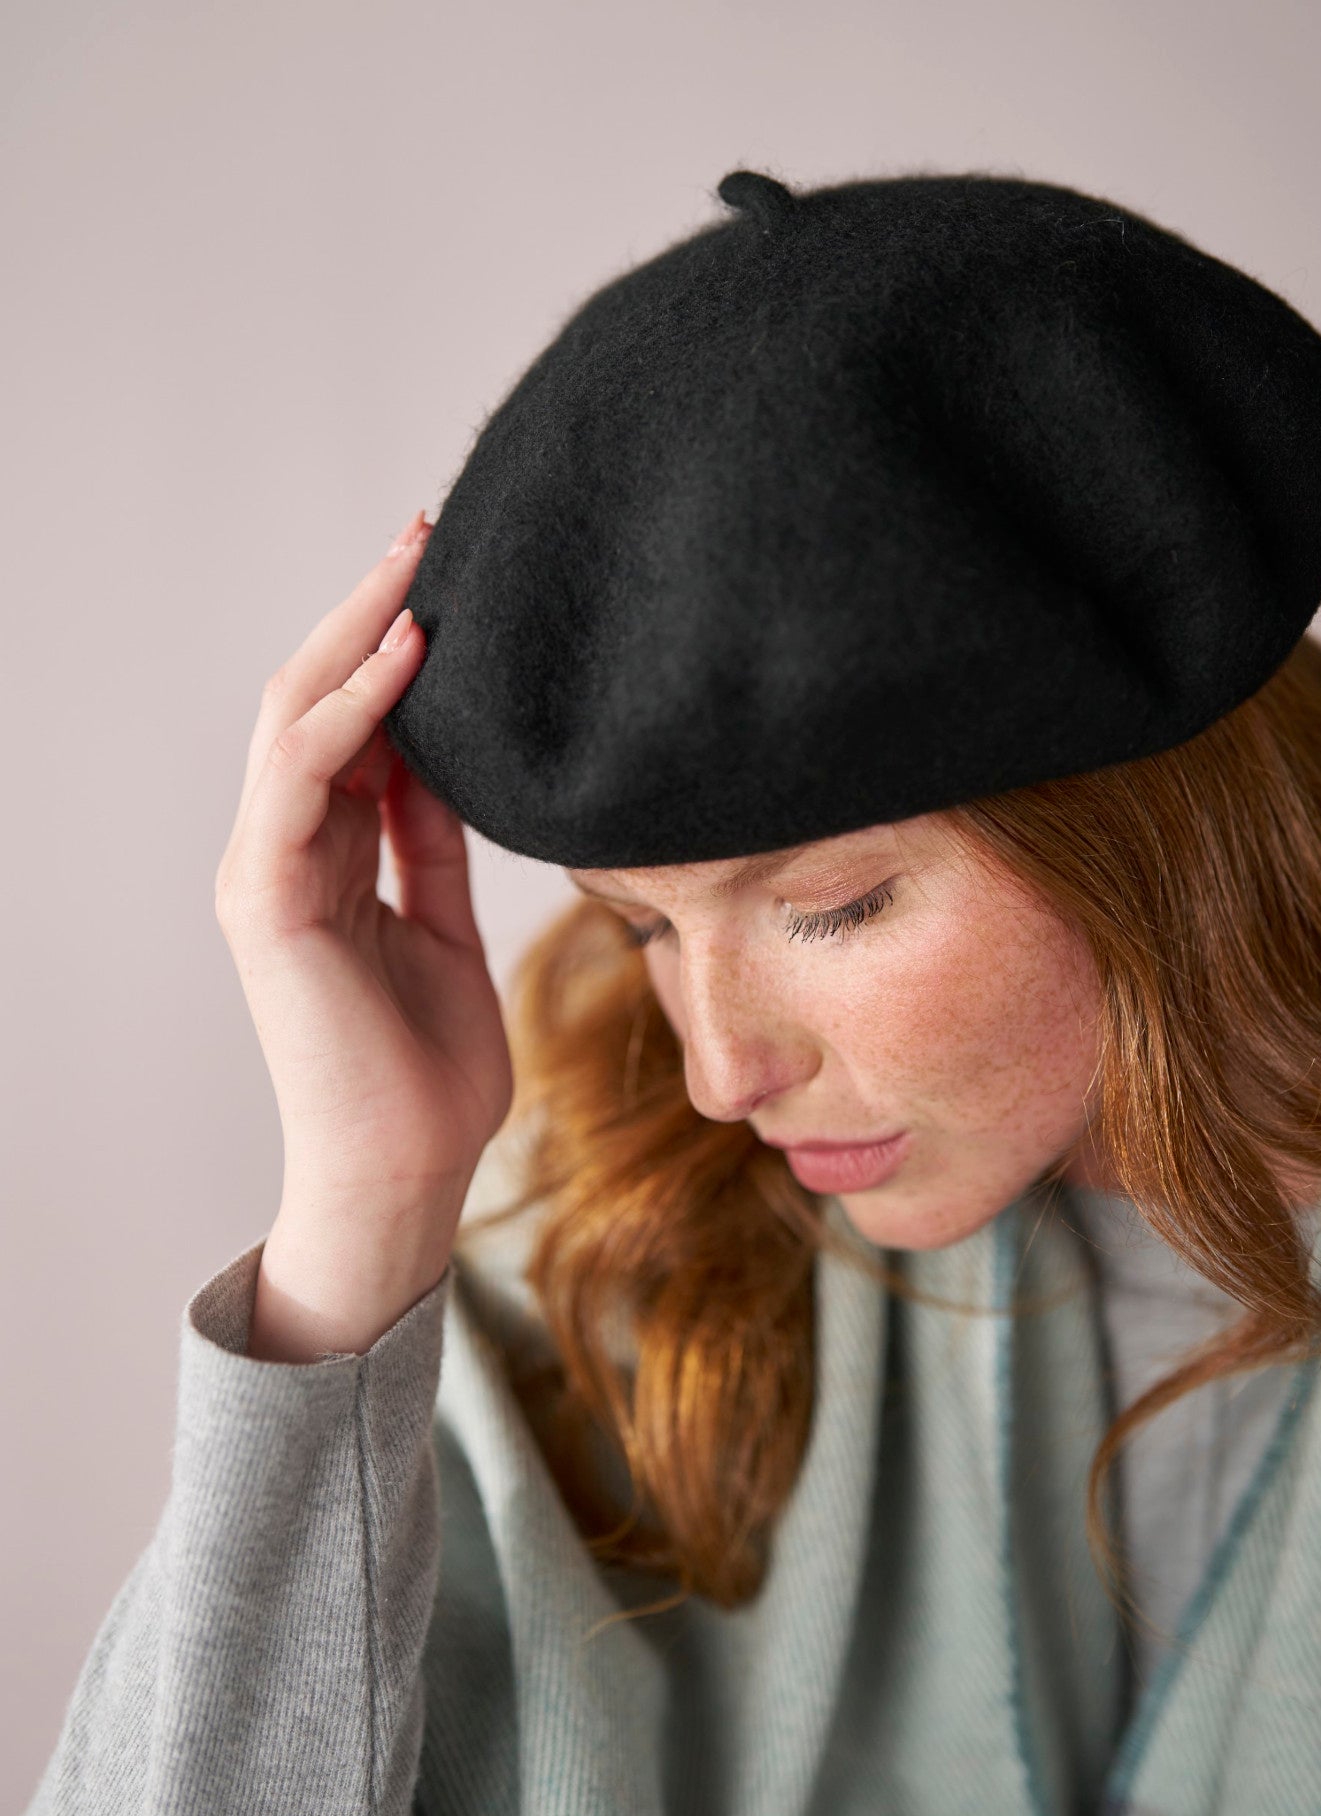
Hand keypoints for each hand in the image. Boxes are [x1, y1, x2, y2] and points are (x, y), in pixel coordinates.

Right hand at [214, 511, 513, 1352]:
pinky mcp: (266, 902)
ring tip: (418, 564)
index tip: (450, 580)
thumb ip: (430, 842)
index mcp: (320, 860)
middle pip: (312, 701)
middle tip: (429, 532)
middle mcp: (282, 854)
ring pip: (293, 719)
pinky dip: (351, 711)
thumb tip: (452, 757)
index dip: (389, 648)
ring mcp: (264, 874)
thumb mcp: (442, 925)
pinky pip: (300, 778)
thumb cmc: (428, 1067)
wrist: (406, 1173)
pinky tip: (408, 658)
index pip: (347, 726)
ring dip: (356, 635)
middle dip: (368, 613)